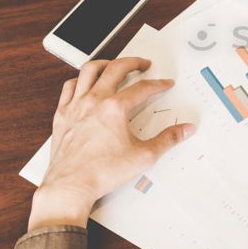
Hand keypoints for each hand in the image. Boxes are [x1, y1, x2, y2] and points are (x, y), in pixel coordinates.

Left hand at [28, 57, 195, 231]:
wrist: (71, 186)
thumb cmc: (101, 172)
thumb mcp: (144, 156)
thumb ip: (168, 139)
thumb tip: (185, 130)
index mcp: (115, 108)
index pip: (143, 88)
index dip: (158, 84)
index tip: (164, 84)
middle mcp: (94, 101)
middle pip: (116, 69)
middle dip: (133, 62)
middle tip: (143, 64)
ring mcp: (76, 106)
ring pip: (89, 71)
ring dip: (105, 63)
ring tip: (114, 65)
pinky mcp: (62, 115)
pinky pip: (69, 87)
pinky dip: (79, 80)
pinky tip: (84, 83)